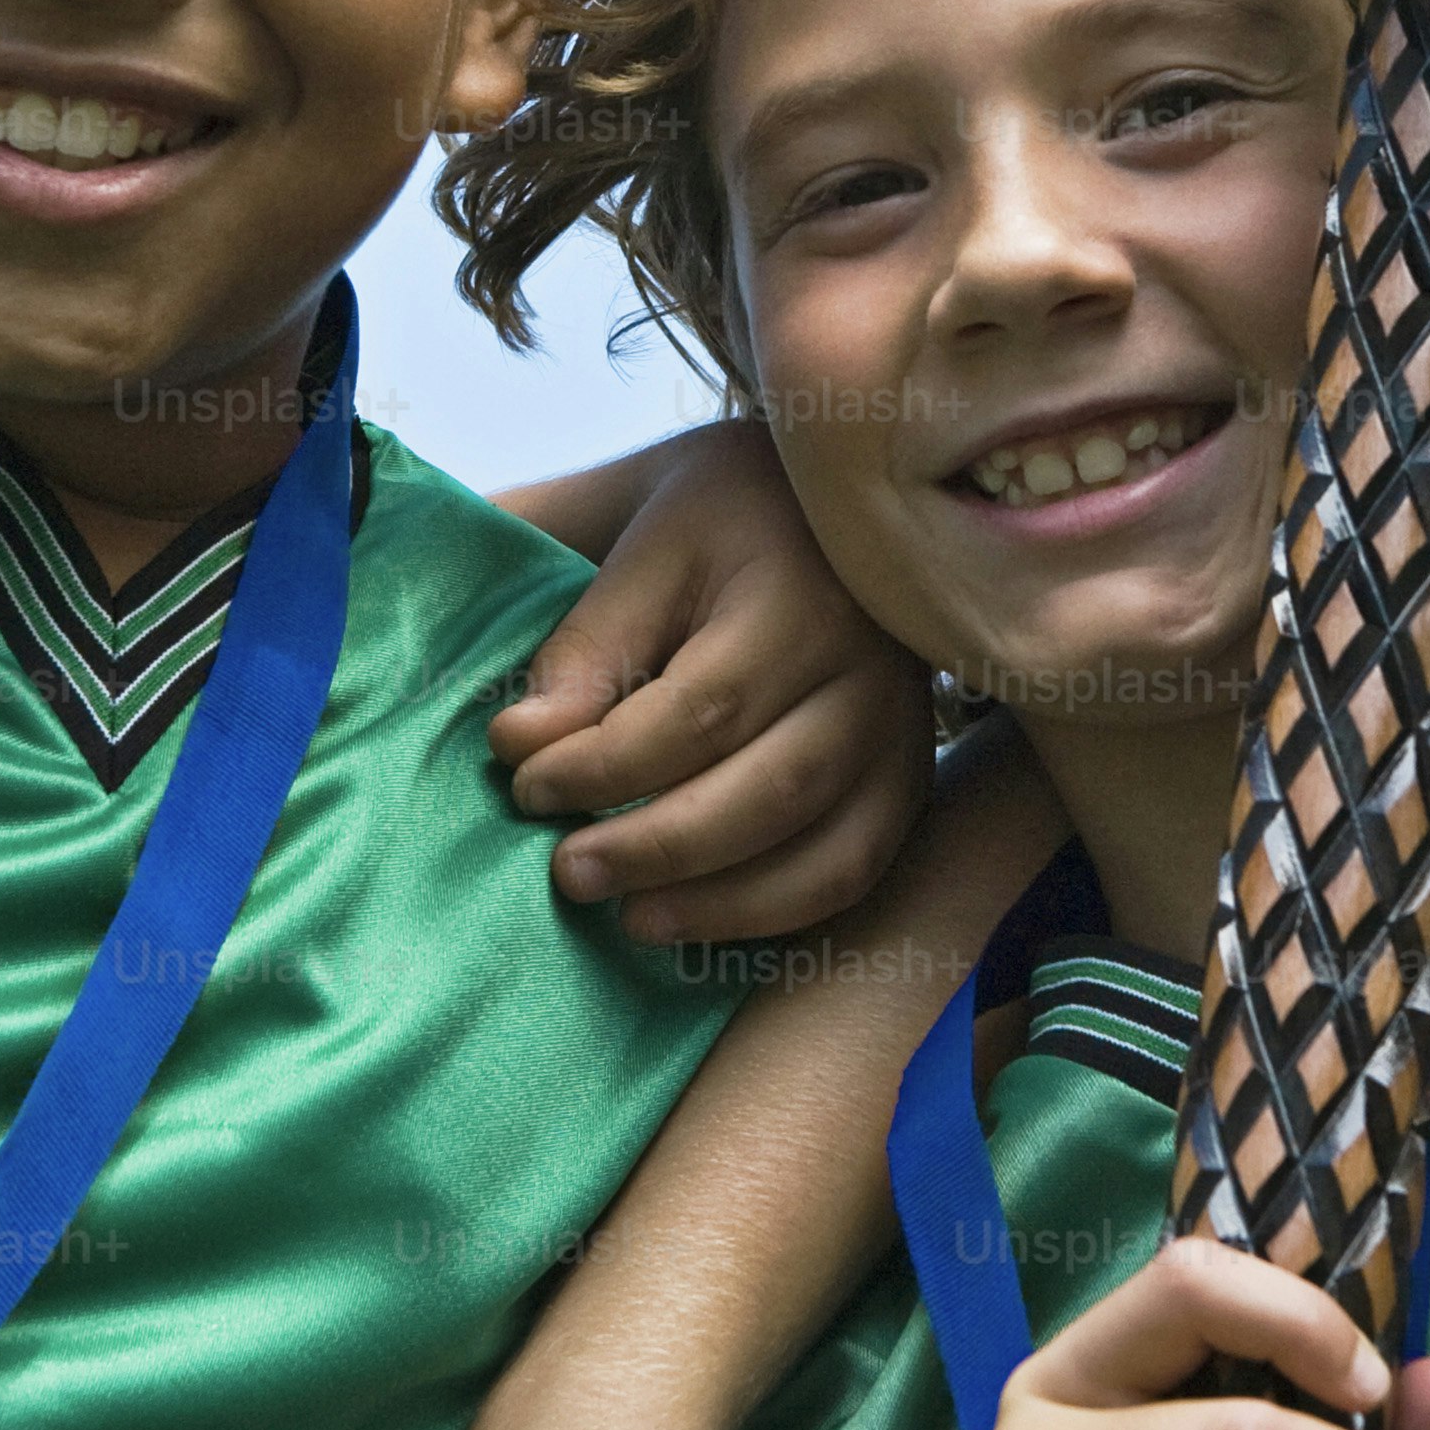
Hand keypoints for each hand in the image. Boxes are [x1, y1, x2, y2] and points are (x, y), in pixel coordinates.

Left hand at [497, 421, 932, 945]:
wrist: (830, 510)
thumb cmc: (717, 520)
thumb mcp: (639, 539)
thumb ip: (583, 637)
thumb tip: (522, 741)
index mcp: (796, 593)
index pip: (700, 710)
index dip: (604, 766)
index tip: (524, 780)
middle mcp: (868, 670)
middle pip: (769, 790)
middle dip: (657, 847)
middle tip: (568, 871)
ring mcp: (901, 732)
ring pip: (823, 850)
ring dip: (717, 902)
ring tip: (627, 915)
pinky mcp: (907, 779)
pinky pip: (853, 873)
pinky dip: (774, 914)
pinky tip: (696, 920)